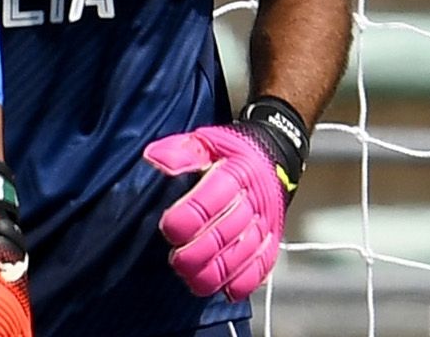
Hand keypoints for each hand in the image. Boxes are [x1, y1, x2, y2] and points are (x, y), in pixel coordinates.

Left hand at [142, 96, 307, 301]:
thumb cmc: (230, 151)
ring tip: (192, 279)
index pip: (212, 200)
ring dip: (217, 272)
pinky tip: (226, 289)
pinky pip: (263, 267)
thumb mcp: (206, 141)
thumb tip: (156, 161)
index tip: (170, 228)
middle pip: (226, 233)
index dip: (189, 218)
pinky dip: (245, 282)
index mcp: (235, 172)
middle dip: (198, 252)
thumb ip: (181, 151)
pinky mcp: (272, 241)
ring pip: (243, 255)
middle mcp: (254, 201)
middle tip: (177, 260)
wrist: (272, 156)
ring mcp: (265, 224)